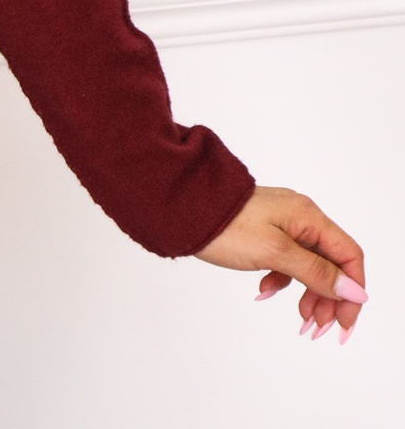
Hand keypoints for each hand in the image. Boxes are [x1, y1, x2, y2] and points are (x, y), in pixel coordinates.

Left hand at [193, 184, 367, 341]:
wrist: (181, 206)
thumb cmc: (227, 226)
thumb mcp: (275, 253)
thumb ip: (315, 271)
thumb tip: (354, 290)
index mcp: (308, 216)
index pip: (348, 256)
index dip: (352, 291)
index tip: (343, 324)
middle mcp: (299, 216)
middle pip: (331, 263)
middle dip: (329, 298)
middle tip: (316, 328)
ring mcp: (281, 223)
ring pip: (308, 264)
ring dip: (308, 294)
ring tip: (299, 319)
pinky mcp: (264, 231)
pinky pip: (285, 260)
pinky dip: (282, 280)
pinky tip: (265, 292)